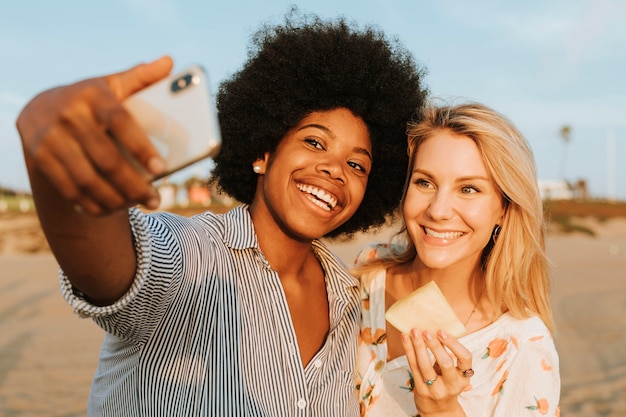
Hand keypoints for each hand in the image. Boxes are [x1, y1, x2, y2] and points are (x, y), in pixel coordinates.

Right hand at [17, 56, 173, 214]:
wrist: (40, 109)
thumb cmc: (90, 99)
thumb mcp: (112, 84)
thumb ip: (140, 77)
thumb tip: (169, 62)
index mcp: (92, 95)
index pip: (120, 122)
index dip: (141, 147)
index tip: (161, 169)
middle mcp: (68, 116)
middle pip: (106, 159)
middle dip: (134, 185)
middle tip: (156, 199)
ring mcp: (51, 139)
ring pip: (88, 180)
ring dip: (116, 199)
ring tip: (139, 205)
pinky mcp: (40, 159)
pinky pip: (70, 190)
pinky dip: (93, 205)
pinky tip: (113, 209)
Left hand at [401, 329, 470, 416]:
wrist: (439, 410)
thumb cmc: (446, 384)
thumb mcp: (454, 374)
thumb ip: (448, 356)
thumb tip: (435, 329)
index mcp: (463, 377)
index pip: (465, 358)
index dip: (453, 343)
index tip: (441, 332)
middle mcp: (452, 385)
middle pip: (445, 363)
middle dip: (435, 345)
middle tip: (426, 332)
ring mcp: (436, 389)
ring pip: (425, 365)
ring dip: (418, 346)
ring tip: (414, 332)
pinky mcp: (421, 390)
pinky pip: (413, 367)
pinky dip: (408, 350)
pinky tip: (405, 338)